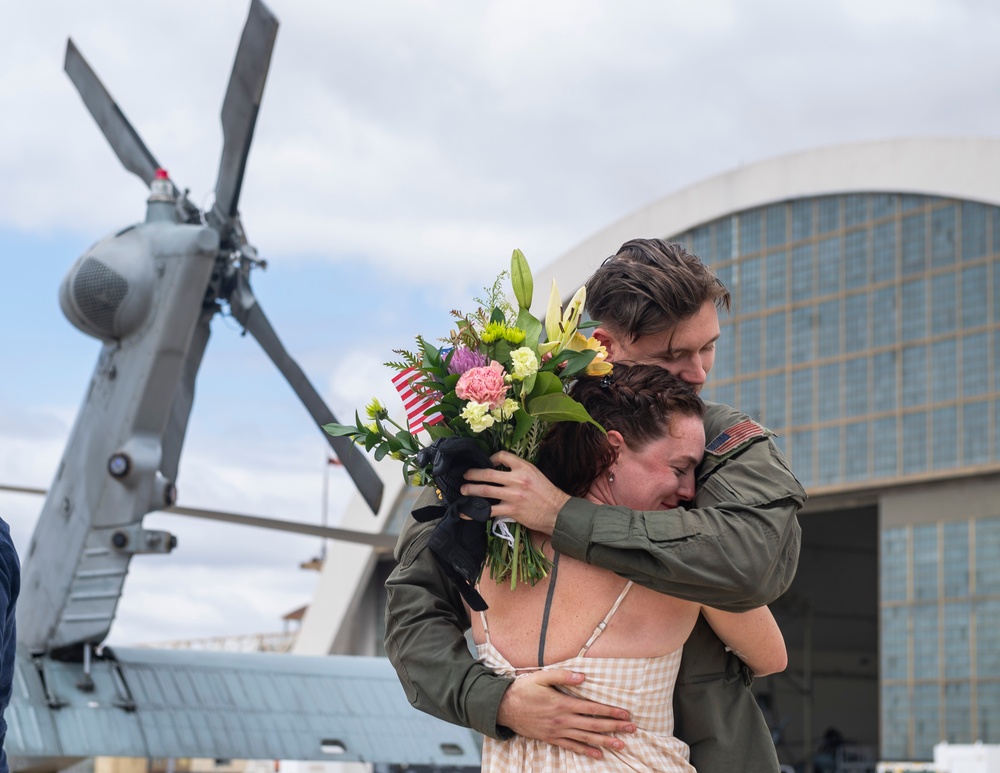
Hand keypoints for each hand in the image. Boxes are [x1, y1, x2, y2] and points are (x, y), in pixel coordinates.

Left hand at [461, 451, 570, 534]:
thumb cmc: (547, 493)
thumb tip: (501, 469)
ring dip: (471, 490)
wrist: (557, 512)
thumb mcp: (535, 474)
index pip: (502, 456)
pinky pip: (488, 510)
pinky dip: (474, 512)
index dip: (491, 458)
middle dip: (473, 474)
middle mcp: (517, 479)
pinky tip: (465, 512)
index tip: (486, 462)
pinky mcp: (511, 510)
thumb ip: (519, 469)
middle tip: (465, 475)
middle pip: (488, 473)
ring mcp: (513, 495)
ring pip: (485, 491)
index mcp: (524, 467)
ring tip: (463, 490)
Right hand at [496, 669, 634, 758]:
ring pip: (585, 737)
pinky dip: (585, 751)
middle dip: (614, 727)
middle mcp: (563, 719)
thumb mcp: (541, 677)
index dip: (610, 711)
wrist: (504, 708)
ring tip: (620, 745)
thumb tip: (583, 676)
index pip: (592, 708)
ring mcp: (557, 731)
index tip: (625, 714)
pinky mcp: (551, 738)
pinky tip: (598, 754)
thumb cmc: (523, 689)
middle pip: (593, 724)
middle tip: (631, 729)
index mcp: (563, 703)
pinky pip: (571, 746)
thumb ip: (563, 675)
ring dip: (605, 741)